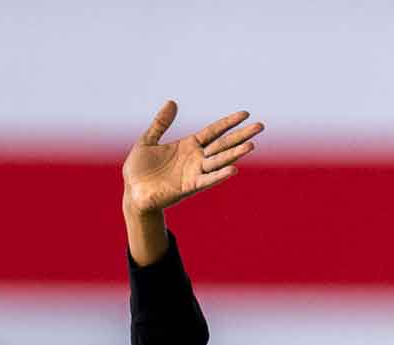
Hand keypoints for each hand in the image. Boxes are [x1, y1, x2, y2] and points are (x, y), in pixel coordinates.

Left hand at [122, 100, 262, 215]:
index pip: (214, 131)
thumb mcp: (148, 140)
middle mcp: (196, 159)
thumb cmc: (139, 169)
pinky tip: (233, 170)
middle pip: (223, 144)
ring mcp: (194, 173)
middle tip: (260, 126)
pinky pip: (207, 180)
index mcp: (188, 146)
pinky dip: (219, 176)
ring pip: (219, 161)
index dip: (228, 122)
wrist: (132, 192)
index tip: (245, 114)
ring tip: (252, 145)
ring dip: (235, 154)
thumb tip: (172, 102)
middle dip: (241, 136)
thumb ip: (161, 123)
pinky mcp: (188, 187)